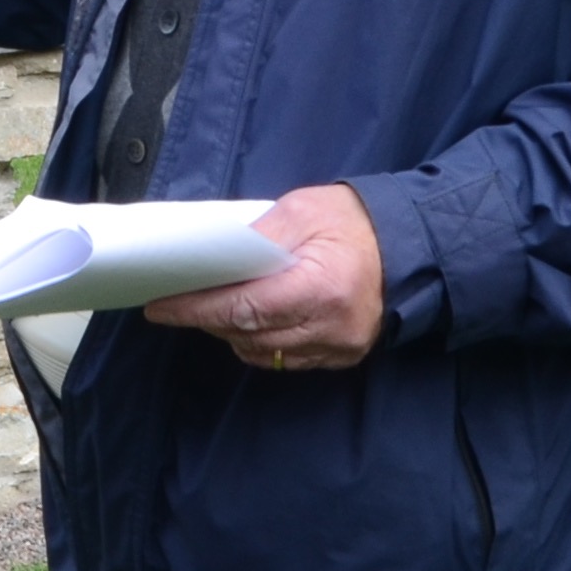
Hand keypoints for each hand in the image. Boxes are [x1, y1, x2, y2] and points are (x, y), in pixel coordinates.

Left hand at [141, 184, 385, 372]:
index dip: (197, 309)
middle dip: (207, 319)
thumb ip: (257, 238)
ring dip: (231, 333)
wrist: (410, 244)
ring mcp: (339, 347)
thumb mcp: (301, 211)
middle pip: (249, 335)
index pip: (244, 308)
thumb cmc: (352, 221)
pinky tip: (246, 322)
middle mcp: (330, 327)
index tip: (161, 306)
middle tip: (174, 303)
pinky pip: (286, 360)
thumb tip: (210, 260)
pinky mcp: (342, 356)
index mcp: (321, 287)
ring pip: (263, 353)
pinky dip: (259, 343)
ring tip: (209, 309)